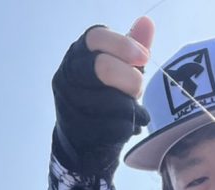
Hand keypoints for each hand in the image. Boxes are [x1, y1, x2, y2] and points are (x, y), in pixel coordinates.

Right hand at [51, 17, 154, 174]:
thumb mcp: (120, 70)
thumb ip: (133, 48)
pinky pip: (116, 125)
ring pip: (113, 100)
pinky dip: (129, 127)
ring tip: (131, 112)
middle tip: (137, 91)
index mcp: (78, 54)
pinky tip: (126, 127)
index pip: (96, 37)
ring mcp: (69, 102)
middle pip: (104, 67)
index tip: (144, 58)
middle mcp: (67, 74)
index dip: (124, 45)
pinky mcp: (79, 129)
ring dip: (131, 108)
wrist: (83, 142)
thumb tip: (147, 22)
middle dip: (131, 81)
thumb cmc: (105, 98)